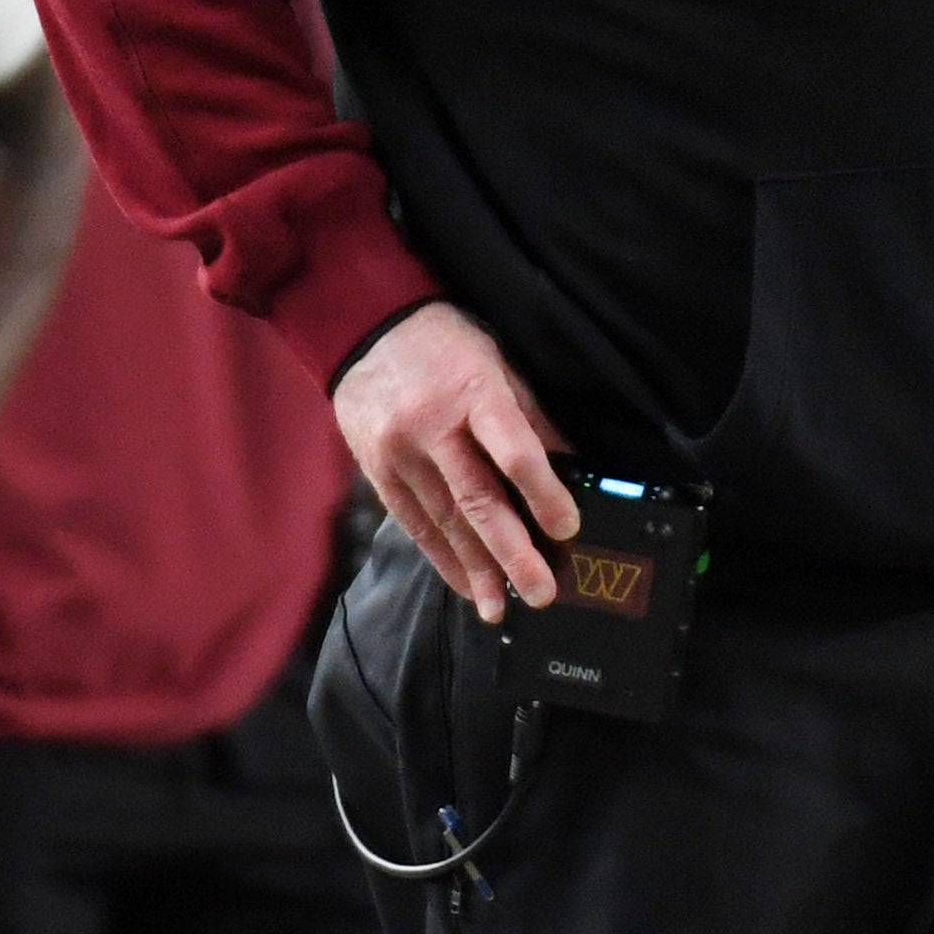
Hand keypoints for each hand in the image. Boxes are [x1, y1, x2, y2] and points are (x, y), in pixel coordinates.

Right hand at [332, 302, 576, 620]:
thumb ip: (529, 417)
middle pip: (476, 498)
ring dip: (476, 568)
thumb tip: (570, 465)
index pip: (512, 449)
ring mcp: (400, 453)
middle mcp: (433, 427)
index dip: (542, 491)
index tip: (567, 527)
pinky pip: (413, 524)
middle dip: (511, 552)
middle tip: (540, 590)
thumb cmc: (444, 343)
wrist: (364, 328)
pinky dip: (442, 557)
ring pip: (444, 521)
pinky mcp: (378, 472)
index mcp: (473, 392)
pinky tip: (464, 583)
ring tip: (501, 605)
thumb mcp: (497, 363)